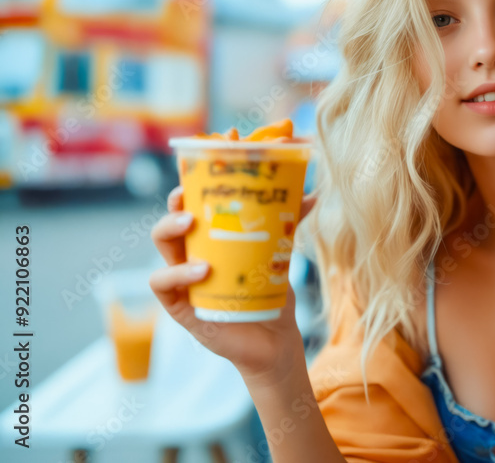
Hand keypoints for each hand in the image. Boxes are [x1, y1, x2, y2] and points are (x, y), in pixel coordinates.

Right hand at [148, 185, 318, 381]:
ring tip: (191, 225)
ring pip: (163, 249)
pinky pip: (163, 284)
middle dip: (174, 209)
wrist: (275, 338)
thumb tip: (310, 195)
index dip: (185, 192)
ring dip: (171, 232)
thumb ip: (288, 225)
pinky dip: (178, 273)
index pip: (188, 210)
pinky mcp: (181, 306)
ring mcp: (183, 281)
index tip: (193, 177)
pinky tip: (202, 270)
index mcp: (208, 242)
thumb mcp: (277, 254)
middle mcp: (190, 257)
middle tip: (189, 202)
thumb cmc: (269, 292)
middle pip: (169, 225)